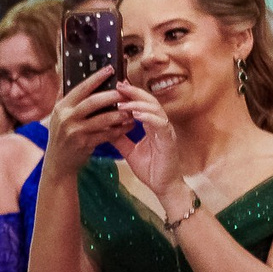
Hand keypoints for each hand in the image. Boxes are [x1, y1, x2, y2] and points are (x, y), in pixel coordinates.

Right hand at [42, 67, 126, 177]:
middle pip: (93, 102)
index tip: (110, 69)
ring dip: (119, 114)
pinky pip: (106, 134)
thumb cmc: (62, 136)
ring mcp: (75, 132)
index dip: (96, 78)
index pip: (80, 88)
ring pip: (102, 119)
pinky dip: (119, 130)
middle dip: (112, 96)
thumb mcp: (59, 116)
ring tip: (130, 110)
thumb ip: (66, 99)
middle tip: (126, 91)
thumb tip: (73, 76)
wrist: (58, 163)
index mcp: (61, 107)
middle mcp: (66, 118)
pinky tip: (127, 126)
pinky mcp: (84, 144)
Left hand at [111, 83, 186, 212]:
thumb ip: (119, 138)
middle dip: (134, 92)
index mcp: (152, 125)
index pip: (142, 104)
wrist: (163, 187)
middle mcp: (161, 125)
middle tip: (119, 85)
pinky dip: (148, 117)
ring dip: (138, 103)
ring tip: (122, 101)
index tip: (117, 86)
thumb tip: (103, 126)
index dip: (132, 94)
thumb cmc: (150, 168)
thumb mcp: (129, 151)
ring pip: (155, 109)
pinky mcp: (169, 140)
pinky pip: (160, 124)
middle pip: (149, 101)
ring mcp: (166, 131)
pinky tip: (136, 115)